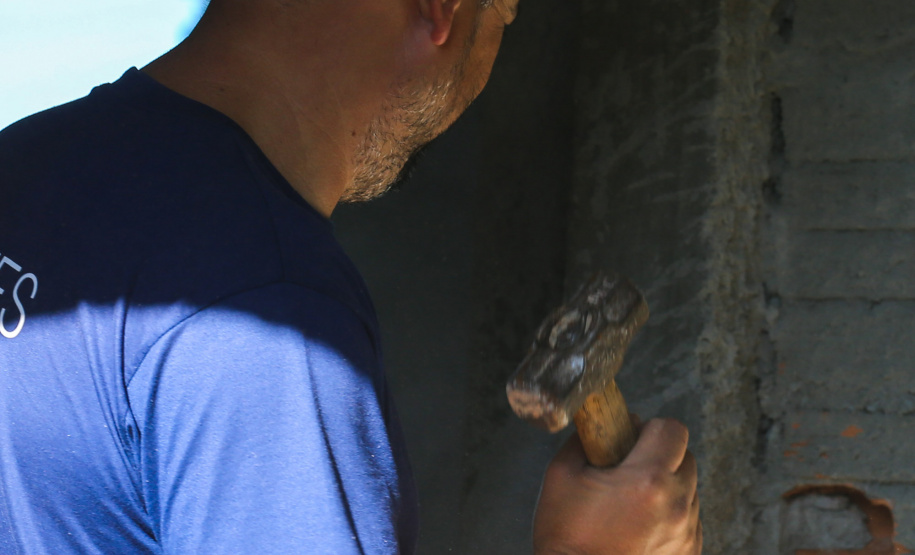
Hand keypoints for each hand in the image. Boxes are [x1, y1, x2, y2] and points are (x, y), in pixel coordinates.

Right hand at [533, 418, 701, 554]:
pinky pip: (689, 519)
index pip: (672, 430)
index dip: (649, 429)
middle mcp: (677, 504)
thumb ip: (586, 440)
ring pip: (689, 489)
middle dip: (660, 456)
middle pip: (685, 457)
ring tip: (633, 504)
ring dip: (667, 487)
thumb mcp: (561, 474)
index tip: (630, 440)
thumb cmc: (566, 537)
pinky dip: (670, 515)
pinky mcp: (690, 552)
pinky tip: (641, 526)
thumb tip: (606, 424)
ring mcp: (687, 532)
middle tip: (629, 471)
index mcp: (648, 479)